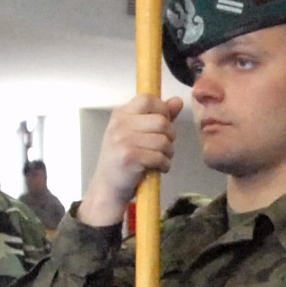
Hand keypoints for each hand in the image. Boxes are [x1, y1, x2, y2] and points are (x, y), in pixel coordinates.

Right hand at [80, 96, 181, 229]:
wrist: (108, 187)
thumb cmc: (124, 159)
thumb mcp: (137, 133)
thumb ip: (158, 116)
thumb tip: (178, 101)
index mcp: (120, 114)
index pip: (148, 99)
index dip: (162, 111)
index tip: (162, 126)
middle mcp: (120, 124)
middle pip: (161, 121)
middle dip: (170, 136)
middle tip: (163, 147)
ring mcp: (123, 140)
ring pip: (163, 140)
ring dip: (168, 152)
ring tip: (160, 159)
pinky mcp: (129, 157)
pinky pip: (160, 157)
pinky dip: (164, 165)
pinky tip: (157, 168)